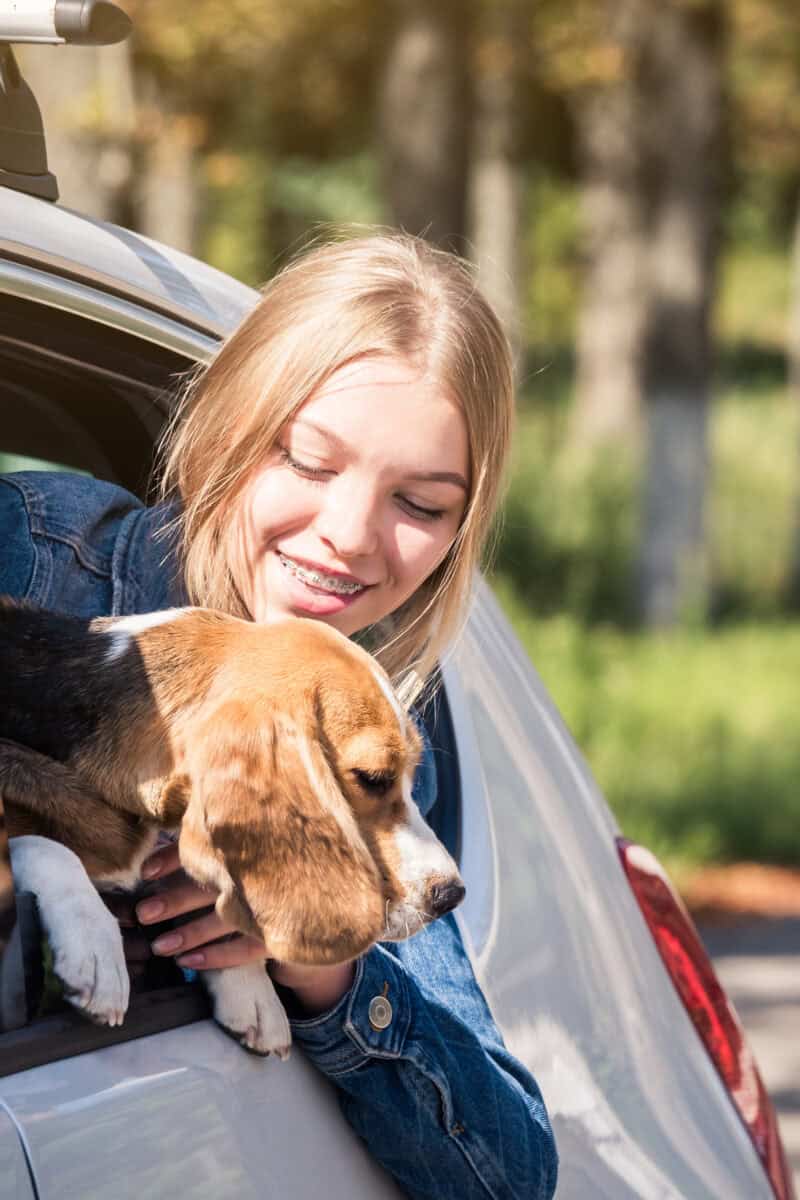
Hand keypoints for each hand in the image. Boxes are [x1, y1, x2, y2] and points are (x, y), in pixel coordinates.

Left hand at [132, 842, 356, 1013]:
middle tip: (143, 913)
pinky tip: (190, 963)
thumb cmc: (277, 861)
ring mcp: (275, 903)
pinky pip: (246, 948)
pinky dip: (217, 957)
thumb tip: (172, 834)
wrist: (331, 893)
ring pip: (224, 920)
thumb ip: (220, 832)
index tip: (145, 870)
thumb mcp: (254, 839)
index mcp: (253, 842)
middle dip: (173, 899)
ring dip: (188, 933)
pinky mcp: (285, 931)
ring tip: (159, 946)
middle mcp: (263, 871)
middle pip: (211, 883)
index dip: (173, 857)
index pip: (206, 845)